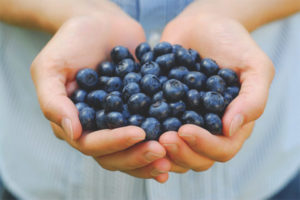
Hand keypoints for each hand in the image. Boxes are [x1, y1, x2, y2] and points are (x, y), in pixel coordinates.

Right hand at [31, 4, 169, 182]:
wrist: (100, 22)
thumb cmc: (71, 42)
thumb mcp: (50, 67)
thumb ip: (53, 102)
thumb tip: (73, 133)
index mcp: (74, 123)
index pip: (91, 144)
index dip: (114, 143)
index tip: (138, 133)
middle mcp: (97, 128)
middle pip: (115, 155)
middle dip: (137, 156)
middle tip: (161, 150)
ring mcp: (119, 121)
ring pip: (133, 150)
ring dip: (152, 156)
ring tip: (172, 154)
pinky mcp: (138, 111)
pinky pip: (151, 130)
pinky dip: (163, 138)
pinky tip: (181, 141)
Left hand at [159, 2, 274, 172]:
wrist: (203, 25)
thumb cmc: (233, 44)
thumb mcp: (255, 67)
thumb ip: (253, 99)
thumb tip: (230, 129)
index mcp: (233, 125)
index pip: (222, 149)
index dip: (204, 146)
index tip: (184, 130)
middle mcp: (208, 130)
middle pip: (196, 158)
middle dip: (180, 152)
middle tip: (163, 138)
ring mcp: (185, 123)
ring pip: (174, 152)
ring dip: (161, 150)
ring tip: (147, 136)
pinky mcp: (164, 113)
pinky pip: (155, 130)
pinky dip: (144, 134)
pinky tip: (134, 127)